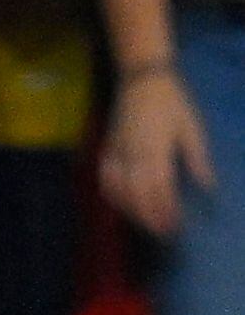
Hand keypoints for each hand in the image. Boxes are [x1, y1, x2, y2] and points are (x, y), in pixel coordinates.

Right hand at [102, 67, 216, 238]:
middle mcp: (132, 156)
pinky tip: (122, 206)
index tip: (175, 227)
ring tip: (145, 224)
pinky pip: (106, 181)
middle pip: (138, 196)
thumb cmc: (172, 102)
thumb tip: (208, 187)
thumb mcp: (191, 128)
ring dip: (132, 211)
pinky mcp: (107, 151)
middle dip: (150, 217)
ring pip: (119, 192)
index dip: (166, 211)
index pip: (159, 189)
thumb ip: (197, 160)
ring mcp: (116, 154)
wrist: (141, 80)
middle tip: (162, 233)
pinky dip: (113, 197)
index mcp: (156, 150)